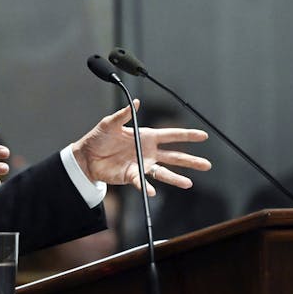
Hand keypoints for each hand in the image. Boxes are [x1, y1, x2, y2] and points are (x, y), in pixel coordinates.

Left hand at [71, 100, 210, 194]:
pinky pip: (142, 182)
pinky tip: (152, 191)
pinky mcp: (131, 176)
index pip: (171, 135)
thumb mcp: (109, 123)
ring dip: (176, 178)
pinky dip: (147, 187)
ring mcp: (141, 165)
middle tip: (207, 165)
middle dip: (190, 160)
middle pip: (174, 156)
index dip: (187, 135)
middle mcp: (147, 152)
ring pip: (163, 172)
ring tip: (188, 183)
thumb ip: (123, 115)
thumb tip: (136, 102)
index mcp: (145, 136)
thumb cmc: (97, 138)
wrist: (85, 156)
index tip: (203, 136)